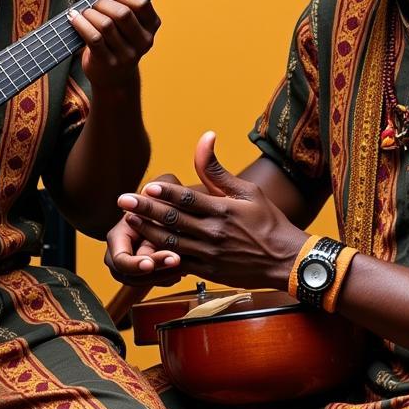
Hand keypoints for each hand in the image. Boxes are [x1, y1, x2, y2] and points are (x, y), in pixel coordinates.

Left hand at [68, 0, 160, 90]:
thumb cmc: (116, 36)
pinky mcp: (108, 63)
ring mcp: (127, 55)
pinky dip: (80, 24)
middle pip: (122, 14)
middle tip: (94, 6)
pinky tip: (74, 18)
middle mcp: (144, 42)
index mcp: (152, 25)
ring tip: (83, 13)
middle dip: (103, 4)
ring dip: (90, 14)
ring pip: (105, 25)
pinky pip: (93, 38)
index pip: (142, 3)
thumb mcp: (120, 12)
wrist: (113, 77)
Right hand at [105, 173, 183, 286]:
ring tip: (184, 263)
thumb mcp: (158, 195)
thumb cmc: (162, 200)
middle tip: (176, 260)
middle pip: (131, 276)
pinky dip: (170, 276)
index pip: (120, 259)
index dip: (133, 264)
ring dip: (165, 275)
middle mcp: (122, 255)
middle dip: (155, 271)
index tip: (149, 263)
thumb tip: (146, 195)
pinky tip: (184, 267)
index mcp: (117, 237)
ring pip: (146, 282)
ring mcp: (134, 266)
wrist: (174, 212)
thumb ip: (151, 201)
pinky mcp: (149, 272)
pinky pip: (158, 281)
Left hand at [117, 132, 305, 288]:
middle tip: (123, 201)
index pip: (188, 200)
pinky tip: (145, 246)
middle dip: (145, 210)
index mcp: (223, 210)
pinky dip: (161, 254)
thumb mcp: (246, 191)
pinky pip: (179, 263)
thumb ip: (218, 170)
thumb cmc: (268, 222)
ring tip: (128, 220)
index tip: (146, 187)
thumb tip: (205, 136)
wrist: (286, 262)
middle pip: (173, 220)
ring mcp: (209, 254)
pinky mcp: (207, 271)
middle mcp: (214, 233)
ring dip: (147, 230)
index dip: (165, 194)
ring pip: (171, 242)